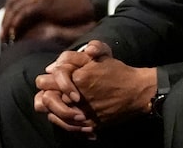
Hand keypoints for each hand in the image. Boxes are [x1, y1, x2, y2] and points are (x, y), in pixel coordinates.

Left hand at [1, 0, 92, 41]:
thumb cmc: (77, 0)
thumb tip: (29, 13)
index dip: (9, 12)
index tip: (7, 24)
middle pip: (11, 2)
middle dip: (5, 19)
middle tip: (3, 35)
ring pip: (15, 9)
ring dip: (8, 25)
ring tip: (7, 39)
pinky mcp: (41, 2)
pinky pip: (22, 15)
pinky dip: (16, 25)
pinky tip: (16, 35)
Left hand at [33, 41, 156, 132]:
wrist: (136, 92)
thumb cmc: (118, 72)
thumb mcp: (99, 57)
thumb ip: (74, 57)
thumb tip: (52, 67)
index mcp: (77, 78)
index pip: (45, 81)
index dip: (45, 80)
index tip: (49, 79)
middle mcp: (77, 97)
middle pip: (45, 99)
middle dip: (46, 94)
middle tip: (49, 93)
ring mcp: (82, 112)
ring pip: (53, 115)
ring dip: (52, 109)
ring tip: (54, 105)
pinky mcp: (89, 123)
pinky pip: (67, 126)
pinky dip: (63, 121)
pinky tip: (65, 115)